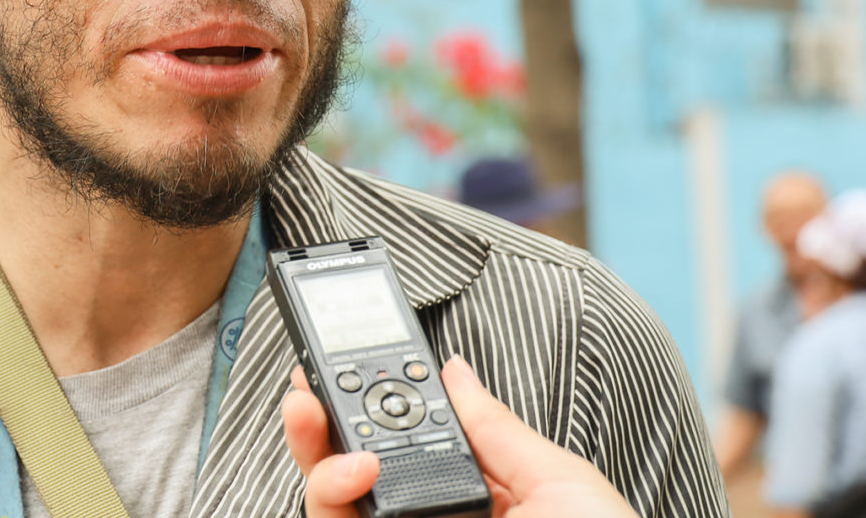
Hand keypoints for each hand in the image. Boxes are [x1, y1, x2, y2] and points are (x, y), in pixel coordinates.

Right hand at [282, 357, 640, 517]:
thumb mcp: (559, 480)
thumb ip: (494, 427)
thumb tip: (453, 371)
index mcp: (472, 499)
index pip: (403, 445)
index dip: (365, 402)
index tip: (343, 362)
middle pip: (351, 472)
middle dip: (319, 421)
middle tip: (306, 386)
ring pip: (331, 507)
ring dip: (315, 455)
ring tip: (320, 420)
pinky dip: (330, 499)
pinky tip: (357, 471)